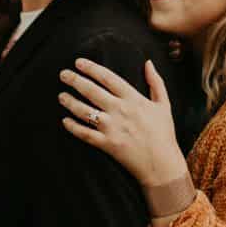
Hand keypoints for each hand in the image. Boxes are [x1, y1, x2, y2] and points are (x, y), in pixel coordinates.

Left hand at [58, 58, 187, 185]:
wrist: (162, 164)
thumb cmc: (163, 133)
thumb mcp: (164, 105)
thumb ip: (156, 82)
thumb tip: (148, 63)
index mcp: (133, 99)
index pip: (108, 78)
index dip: (91, 68)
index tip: (78, 62)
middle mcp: (120, 110)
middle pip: (92, 91)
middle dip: (75, 80)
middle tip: (63, 74)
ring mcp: (112, 127)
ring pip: (84, 111)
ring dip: (70, 102)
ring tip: (61, 96)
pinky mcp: (107, 144)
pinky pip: (85, 133)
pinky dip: (73, 127)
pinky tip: (65, 120)